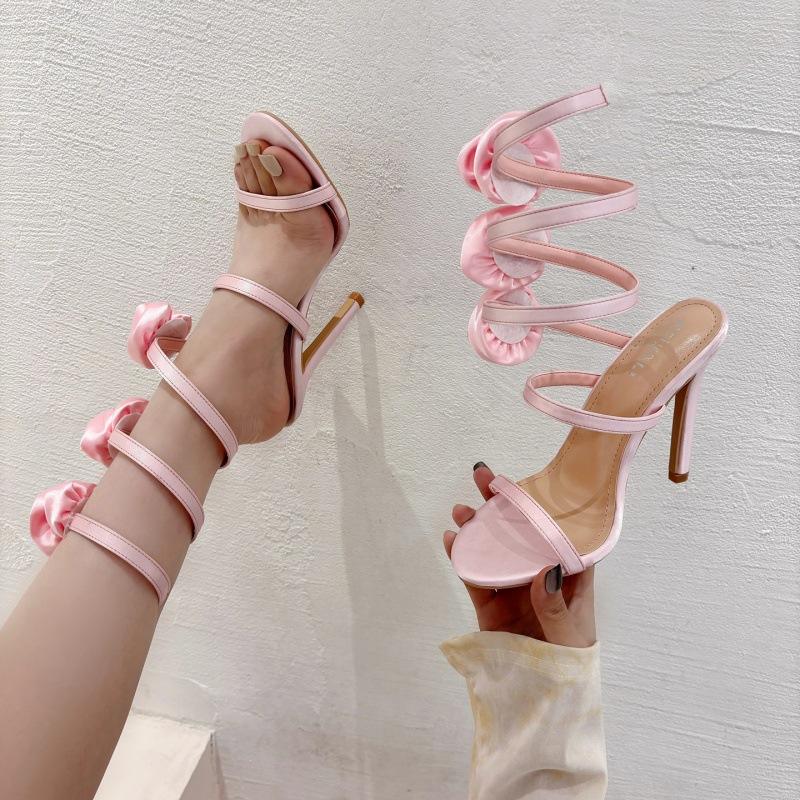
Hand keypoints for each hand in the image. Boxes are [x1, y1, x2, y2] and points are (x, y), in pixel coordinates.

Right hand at [443, 463, 595, 647]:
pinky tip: (452, 540)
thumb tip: (545, 571)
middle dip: (500, 503)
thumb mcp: (569, 633)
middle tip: (482, 476)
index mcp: (568, 573)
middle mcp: (538, 572)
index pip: (557, 529)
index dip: (542, 502)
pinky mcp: (489, 603)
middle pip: (520, 531)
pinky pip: (474, 575)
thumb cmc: (569, 660)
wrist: (543, 696)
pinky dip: (462, 557)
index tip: (524, 480)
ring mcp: (511, 585)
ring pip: (493, 548)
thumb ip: (555, 605)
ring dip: (477, 526)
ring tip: (462, 510)